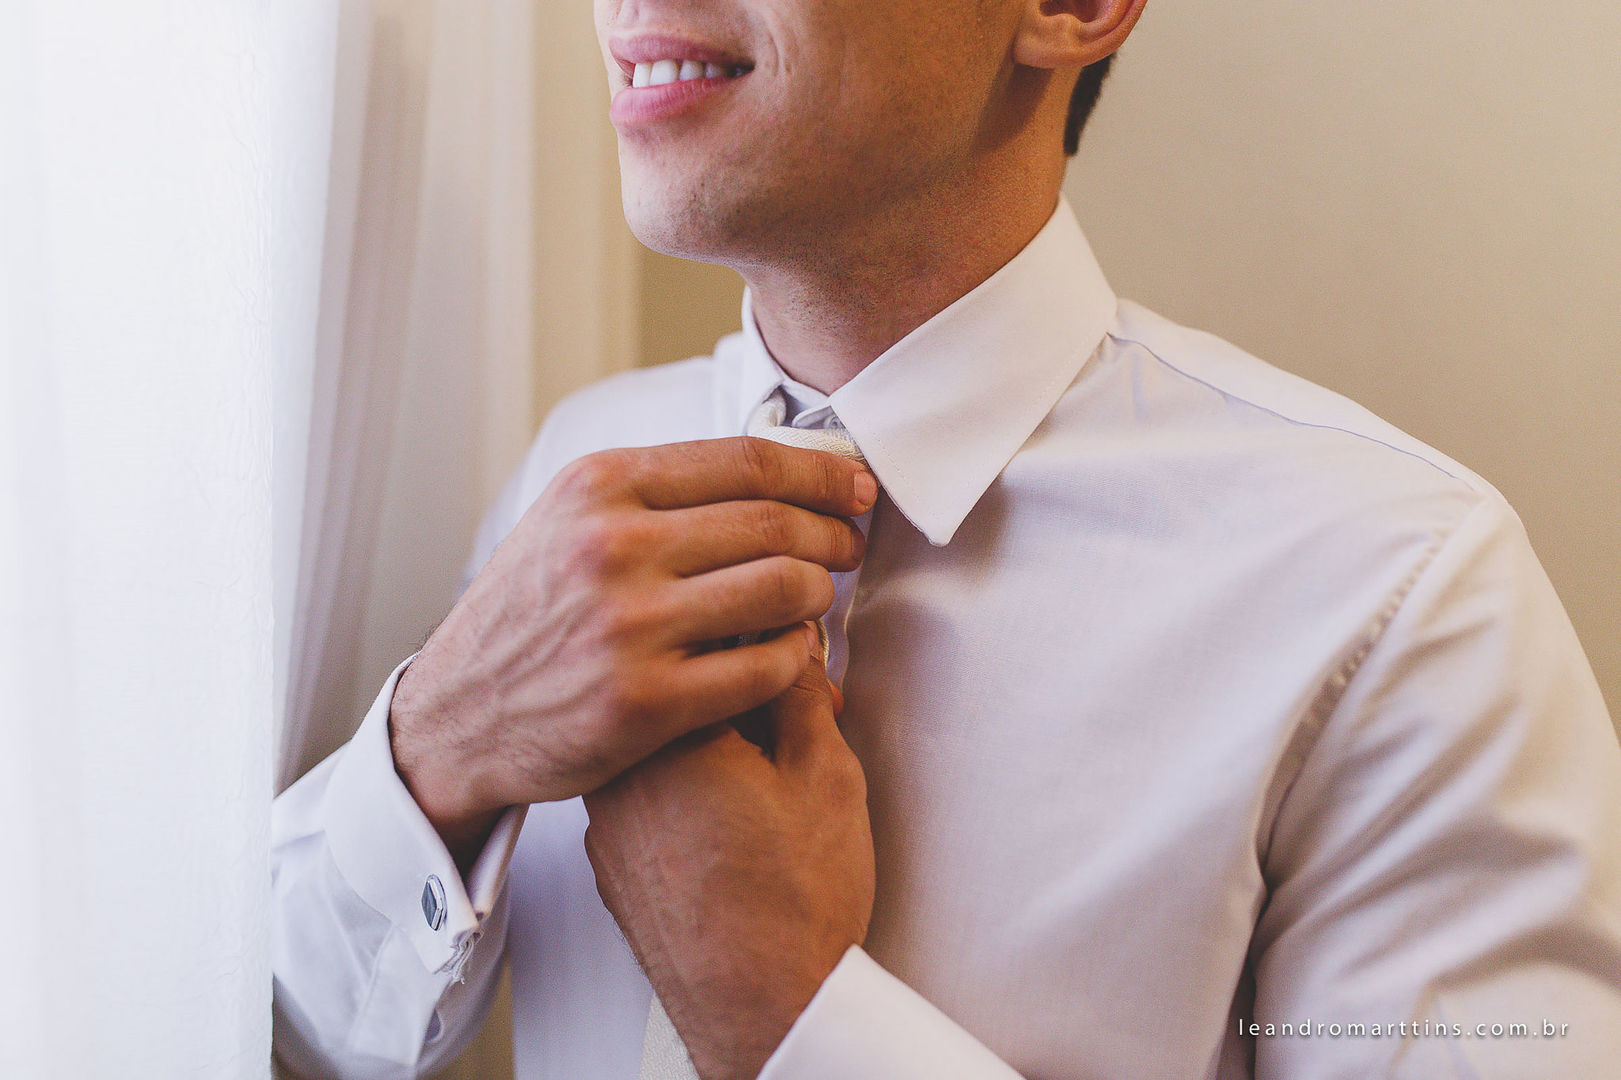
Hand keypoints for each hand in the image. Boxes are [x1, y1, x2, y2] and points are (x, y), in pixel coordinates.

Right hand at [389, 437, 875, 865]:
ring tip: (816, 599)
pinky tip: (791, 653)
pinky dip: (797, 658)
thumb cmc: (527, 613)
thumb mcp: (568, 520)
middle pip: (774, 523)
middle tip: (848, 546)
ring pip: (781, 590)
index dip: (819, 474)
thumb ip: (654, 491)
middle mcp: (612, 546)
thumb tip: (770, 469)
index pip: (746, 461)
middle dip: (833, 533)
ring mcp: (629, 625)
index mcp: (599, 486)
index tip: (853, 487)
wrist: (457, 713)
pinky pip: (765, 669)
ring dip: (818, 594)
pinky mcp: (644, 702)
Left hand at [583, 650, 874, 1079]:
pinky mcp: (611, 856)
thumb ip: (798, 688)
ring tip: (781, 757)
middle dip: (744, 680)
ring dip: (717, 728)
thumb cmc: (793, 908)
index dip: (766, 632)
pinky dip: (690, 777)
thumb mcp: (824, 773)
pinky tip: (742, 802)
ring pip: (663, 736)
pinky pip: (647, 787)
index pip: (708, 640)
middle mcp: (623, 769)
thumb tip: (789, 639)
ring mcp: (608, 817)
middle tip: (808, 704)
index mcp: (672, 734)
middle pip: (678, 686)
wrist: (762, 1010)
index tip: (795, 635)